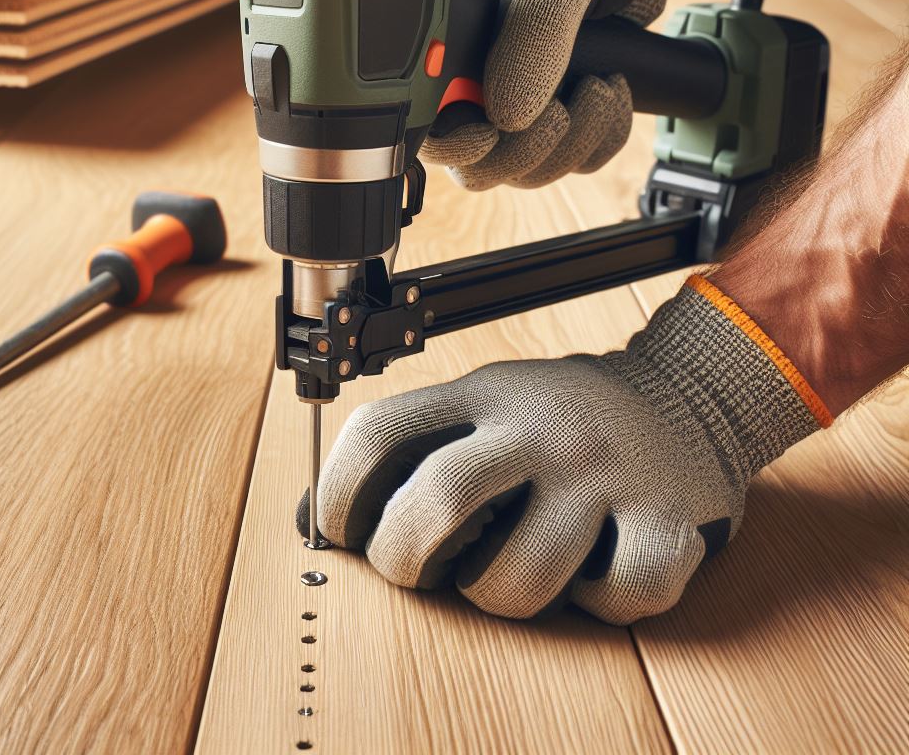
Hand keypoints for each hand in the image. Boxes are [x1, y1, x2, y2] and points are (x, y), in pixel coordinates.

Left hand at [310, 277, 823, 622]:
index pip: (382, 432)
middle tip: (413, 569)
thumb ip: (413, 447)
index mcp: (487, 394)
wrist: (686, 392)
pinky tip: (591, 572)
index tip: (339, 530)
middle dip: (403, 557)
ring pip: (517, 578)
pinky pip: (613, 600)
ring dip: (495, 595)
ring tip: (509, 568)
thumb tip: (311, 515)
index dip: (338, 493)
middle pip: (438, 499)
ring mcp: (604, 473)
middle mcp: (541, 428)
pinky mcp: (664, 520)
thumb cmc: (563, 416)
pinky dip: (594, 604)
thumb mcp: (485, 403)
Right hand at [420, 0, 712, 189]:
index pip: (416, 107)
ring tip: (602, 88)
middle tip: (562, 113)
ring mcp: (508, 92)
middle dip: (523, 152)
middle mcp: (464, 67)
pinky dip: (599, 140)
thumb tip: (510, 112)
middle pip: (469, 160)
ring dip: (570, 145)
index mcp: (437, 23)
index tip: (490, 131)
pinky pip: (568, 159)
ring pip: (521, 167)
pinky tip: (612, 91)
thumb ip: (538, 26)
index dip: (448, 139)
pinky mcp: (550, 107)